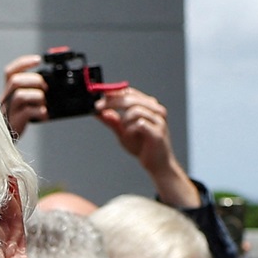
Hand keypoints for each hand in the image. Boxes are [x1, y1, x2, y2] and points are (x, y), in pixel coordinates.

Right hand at [0, 54, 45, 138]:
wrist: (5, 142)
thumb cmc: (17, 122)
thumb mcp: (22, 104)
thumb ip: (31, 93)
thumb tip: (49, 88)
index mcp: (8, 92)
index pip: (10, 72)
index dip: (24, 63)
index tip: (38, 60)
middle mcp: (5, 99)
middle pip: (14, 81)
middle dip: (34, 80)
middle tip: (45, 88)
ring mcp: (9, 111)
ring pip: (20, 95)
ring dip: (37, 96)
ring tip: (44, 103)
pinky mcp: (14, 123)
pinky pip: (26, 112)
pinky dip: (39, 112)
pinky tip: (44, 115)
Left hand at [94, 87, 198, 206]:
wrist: (157, 164)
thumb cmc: (143, 147)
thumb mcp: (123, 133)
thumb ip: (113, 122)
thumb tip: (100, 112)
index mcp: (148, 105)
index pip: (129, 92)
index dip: (113, 93)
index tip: (98, 98)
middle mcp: (156, 109)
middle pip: (130, 98)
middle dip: (112, 103)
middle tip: (98, 108)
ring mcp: (159, 119)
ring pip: (134, 111)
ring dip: (124, 122)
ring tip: (125, 132)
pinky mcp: (158, 131)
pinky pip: (139, 124)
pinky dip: (131, 130)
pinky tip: (131, 136)